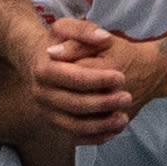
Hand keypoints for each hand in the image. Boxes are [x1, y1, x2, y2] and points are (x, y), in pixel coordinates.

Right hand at [30, 16, 146, 142]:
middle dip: (104, 103)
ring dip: (102, 125)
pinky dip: (95, 137)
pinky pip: (74, 137)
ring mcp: (46, 111)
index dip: (99, 79)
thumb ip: (84, 29)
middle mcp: (40, 94)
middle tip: (127, 98)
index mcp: (43, 70)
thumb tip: (102, 38)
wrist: (39, 61)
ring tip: (124, 118)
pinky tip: (114, 130)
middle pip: (75, 104)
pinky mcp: (53, 124)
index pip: (74, 78)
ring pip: (74, 126)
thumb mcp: (66, 27)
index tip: (121, 77)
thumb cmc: (58, 43)